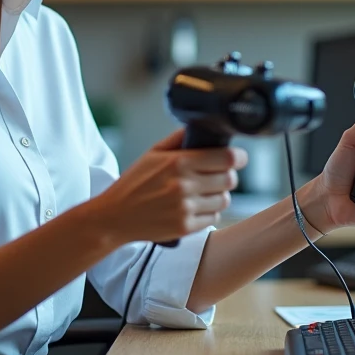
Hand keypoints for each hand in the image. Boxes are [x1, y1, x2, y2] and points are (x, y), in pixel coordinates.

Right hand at [90, 129, 247, 244]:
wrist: (115, 216)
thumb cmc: (134, 183)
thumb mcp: (152, 153)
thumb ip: (178, 139)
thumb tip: (201, 127)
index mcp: (178, 162)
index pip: (227, 158)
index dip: (238, 157)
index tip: (237, 158)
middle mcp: (185, 185)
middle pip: (230, 179)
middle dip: (227, 175)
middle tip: (218, 175)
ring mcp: (186, 208)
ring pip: (224, 200)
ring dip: (219, 195)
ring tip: (204, 192)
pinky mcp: (186, 227)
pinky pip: (214, 217)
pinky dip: (209, 212)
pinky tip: (195, 207)